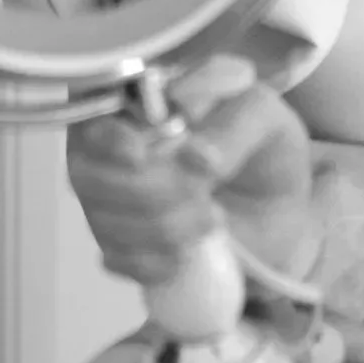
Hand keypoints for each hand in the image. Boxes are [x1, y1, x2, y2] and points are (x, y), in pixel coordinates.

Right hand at [65, 56, 316, 285]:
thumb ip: (232, 128)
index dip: (108, 139)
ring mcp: (108, 197)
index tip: (138, 155)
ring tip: (213, 220)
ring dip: (161, 229)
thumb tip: (195, 156)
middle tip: (208, 196)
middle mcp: (107, 146)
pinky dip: (152, 262)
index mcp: (137, 99)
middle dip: (153, 193)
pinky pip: (114, 258)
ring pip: (101, 219)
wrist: (275, 206)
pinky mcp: (120, 241)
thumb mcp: (263, 119)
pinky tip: (186, 254)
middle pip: (88, 174)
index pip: (95, 116)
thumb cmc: (262, 145)